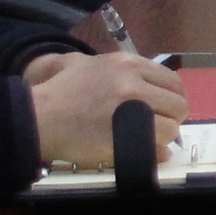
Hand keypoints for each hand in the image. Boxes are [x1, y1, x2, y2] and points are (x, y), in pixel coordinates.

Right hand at [28, 49, 187, 169]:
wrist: (37, 118)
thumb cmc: (59, 93)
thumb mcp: (87, 67)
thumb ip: (120, 76)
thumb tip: (149, 95)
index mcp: (127, 63)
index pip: (172, 80)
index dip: (172, 98)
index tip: (165, 109)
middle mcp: (133, 82)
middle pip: (178, 103)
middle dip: (172, 117)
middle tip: (158, 127)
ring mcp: (130, 109)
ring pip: (171, 126)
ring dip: (163, 136)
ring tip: (147, 139)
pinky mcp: (124, 134)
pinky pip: (156, 146)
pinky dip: (154, 151)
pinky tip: (143, 151)